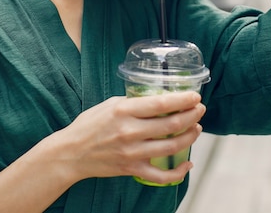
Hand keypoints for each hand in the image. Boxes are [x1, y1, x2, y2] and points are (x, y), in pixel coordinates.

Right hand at [57, 91, 205, 184]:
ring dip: (189, 136)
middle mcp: (130, 131)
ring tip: (197, 128)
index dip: (182, 100)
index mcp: (123, 111)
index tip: (195, 96)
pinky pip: (161, 175)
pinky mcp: (132, 169)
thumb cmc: (88, 125)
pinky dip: (178, 171)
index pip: (160, 104)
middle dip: (191, 115)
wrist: (71, 153)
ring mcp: (132, 152)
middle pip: (171, 125)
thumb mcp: (109, 104)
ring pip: (171, 146)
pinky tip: (187, 163)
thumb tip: (156, 99)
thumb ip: (132, 102)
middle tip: (200, 109)